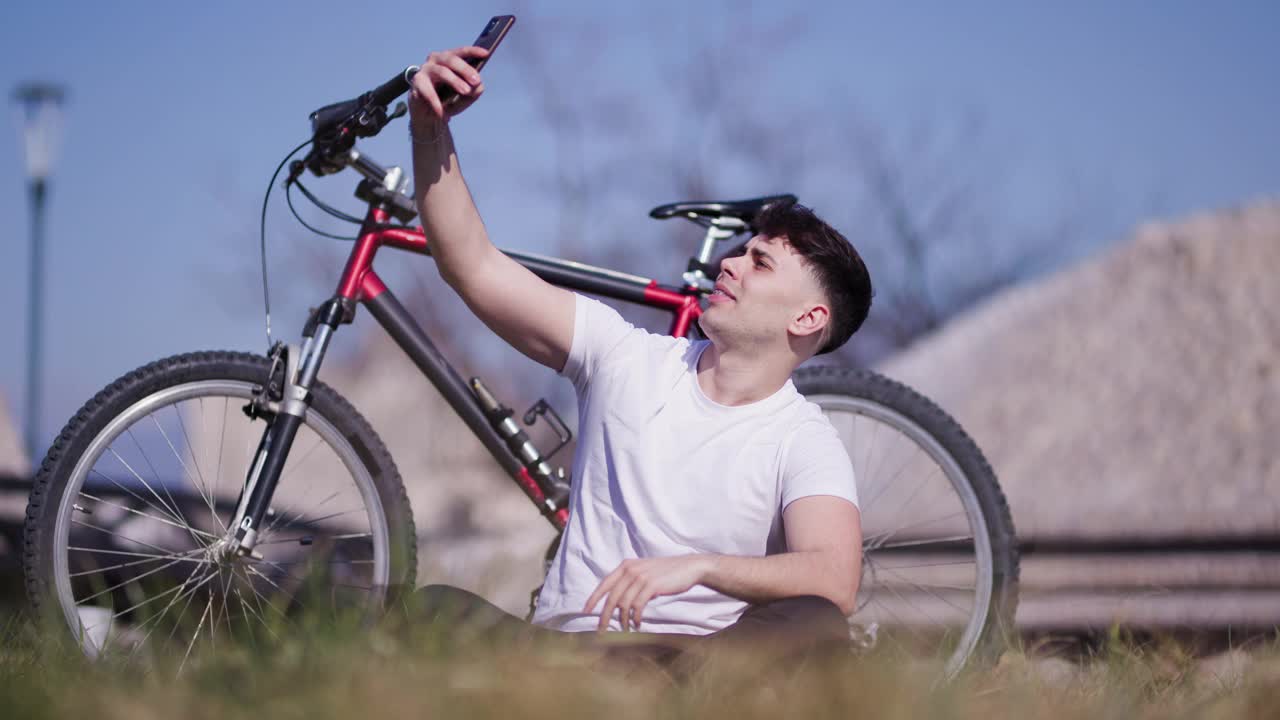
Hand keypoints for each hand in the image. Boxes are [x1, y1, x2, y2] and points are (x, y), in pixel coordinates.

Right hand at [409, 46, 489, 122]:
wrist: (428, 115)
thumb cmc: (447, 101)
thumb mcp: (464, 98)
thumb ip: (473, 92)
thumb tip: (479, 86)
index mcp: (448, 60)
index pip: (460, 52)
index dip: (473, 51)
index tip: (486, 53)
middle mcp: (435, 61)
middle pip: (451, 59)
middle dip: (465, 69)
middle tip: (477, 81)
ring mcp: (424, 71)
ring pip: (441, 71)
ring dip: (455, 81)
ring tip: (466, 91)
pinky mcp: (416, 83)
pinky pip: (427, 91)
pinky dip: (435, 102)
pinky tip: (442, 112)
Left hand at [583, 555, 711, 631]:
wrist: (689, 567)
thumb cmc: (666, 572)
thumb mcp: (644, 571)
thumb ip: (630, 580)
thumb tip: (617, 601)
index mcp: (626, 566)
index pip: (604, 584)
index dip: (593, 599)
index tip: (585, 612)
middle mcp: (630, 570)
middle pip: (611, 598)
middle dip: (604, 616)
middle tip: (601, 631)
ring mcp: (641, 577)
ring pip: (623, 604)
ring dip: (622, 620)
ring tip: (625, 629)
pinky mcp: (651, 585)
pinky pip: (637, 606)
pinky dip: (635, 618)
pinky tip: (637, 624)